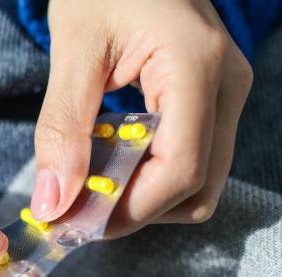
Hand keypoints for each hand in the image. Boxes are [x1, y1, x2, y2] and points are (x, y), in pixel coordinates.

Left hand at [31, 0, 252, 236]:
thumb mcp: (72, 50)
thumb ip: (62, 128)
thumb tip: (53, 203)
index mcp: (197, 67)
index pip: (181, 170)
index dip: (128, 211)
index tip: (75, 223)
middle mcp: (228, 85)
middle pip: (197, 188)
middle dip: (135, 210)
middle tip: (76, 209)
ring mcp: (227, 93)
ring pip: (200, 181)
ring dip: (143, 197)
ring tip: (89, 180)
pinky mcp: (213, 98)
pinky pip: (193, 158)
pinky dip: (150, 174)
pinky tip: (110, 157)